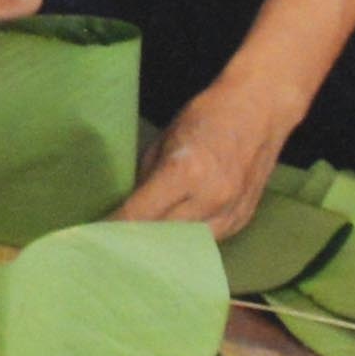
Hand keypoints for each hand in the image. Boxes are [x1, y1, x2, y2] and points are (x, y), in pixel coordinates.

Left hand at [117, 71, 299, 237]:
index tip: (93, 237)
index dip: (112, 228)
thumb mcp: (164, 141)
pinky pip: (206, 241)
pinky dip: (187, 240)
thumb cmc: (207, 116)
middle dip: (133, 241)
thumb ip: (145, 180)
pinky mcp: (243, 219)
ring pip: (183, 247)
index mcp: (186, 172)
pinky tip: (172, 234)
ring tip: (138, 245)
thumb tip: (127, 212)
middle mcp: (211, 198)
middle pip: (159, 237)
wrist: (261, 108)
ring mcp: (231, 212)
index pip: (138, 216)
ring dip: (161, 246)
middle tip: (110, 244)